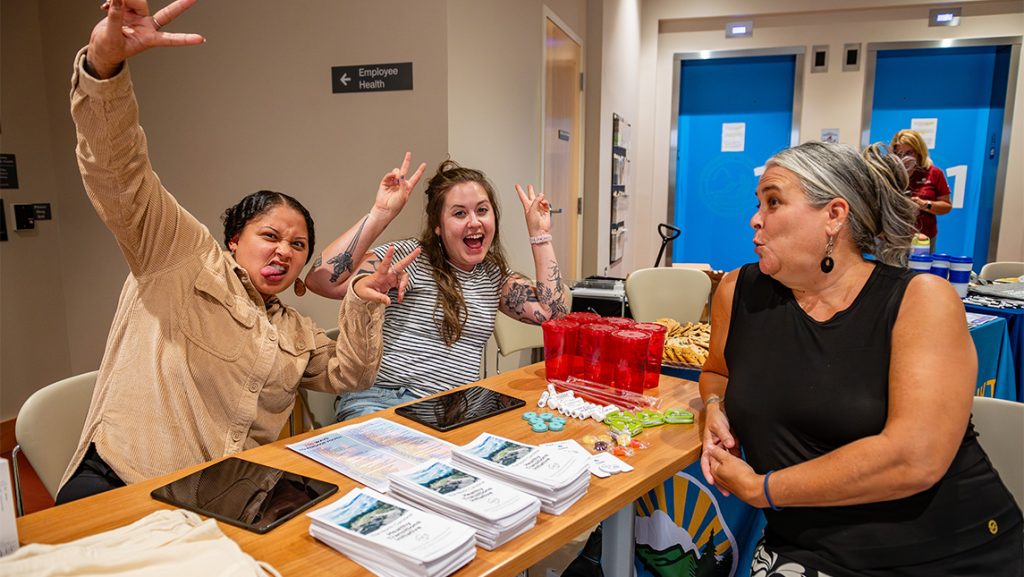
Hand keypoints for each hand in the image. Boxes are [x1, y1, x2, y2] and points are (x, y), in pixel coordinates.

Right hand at [87, 0, 203, 78]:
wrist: (100, 48)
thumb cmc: (109, 49)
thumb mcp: (111, 36)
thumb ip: (115, 18)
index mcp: (148, 39)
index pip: (170, 39)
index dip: (185, 39)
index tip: (200, 39)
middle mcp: (148, 27)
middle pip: (167, 14)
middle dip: (181, 5)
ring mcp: (140, 18)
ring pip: (139, 1)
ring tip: (108, 5)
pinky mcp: (129, 11)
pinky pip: (126, 0)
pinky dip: (115, 0)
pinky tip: (105, 6)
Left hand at [352, 244, 420, 304]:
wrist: (362, 291)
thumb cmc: (363, 290)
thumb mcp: (368, 295)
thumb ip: (378, 297)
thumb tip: (389, 301)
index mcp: (380, 274)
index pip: (385, 264)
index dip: (389, 256)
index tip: (392, 247)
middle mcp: (388, 274)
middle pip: (401, 265)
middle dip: (410, 257)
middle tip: (418, 250)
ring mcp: (392, 277)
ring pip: (404, 277)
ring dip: (404, 286)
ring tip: (400, 296)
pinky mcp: (394, 282)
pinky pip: (402, 285)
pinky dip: (402, 292)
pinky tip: (399, 298)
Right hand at [370, 152, 426, 223]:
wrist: (385, 209)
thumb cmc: (396, 205)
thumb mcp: (403, 195)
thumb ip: (403, 184)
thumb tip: (400, 174)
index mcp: (408, 187)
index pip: (415, 177)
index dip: (420, 170)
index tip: (424, 164)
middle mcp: (401, 183)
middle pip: (405, 170)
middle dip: (406, 161)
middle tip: (409, 153)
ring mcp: (393, 182)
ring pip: (396, 171)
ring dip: (397, 173)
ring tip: (396, 180)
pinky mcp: (385, 182)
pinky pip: (389, 175)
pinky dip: (390, 175)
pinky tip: (392, 178)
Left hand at [515, 184, 550, 236]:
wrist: (539, 231)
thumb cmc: (533, 224)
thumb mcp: (532, 210)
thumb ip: (536, 201)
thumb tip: (541, 195)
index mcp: (527, 206)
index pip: (522, 196)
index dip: (519, 190)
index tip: (517, 185)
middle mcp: (533, 207)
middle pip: (531, 196)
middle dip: (531, 191)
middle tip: (529, 186)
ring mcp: (539, 208)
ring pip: (541, 199)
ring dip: (542, 198)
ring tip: (542, 200)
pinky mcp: (546, 211)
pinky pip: (546, 204)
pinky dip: (546, 203)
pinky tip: (544, 204)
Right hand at [700, 404, 738, 493]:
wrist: (722, 410)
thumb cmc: (716, 417)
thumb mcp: (719, 425)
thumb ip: (725, 435)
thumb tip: (729, 445)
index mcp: (708, 446)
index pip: (706, 462)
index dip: (708, 472)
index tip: (711, 482)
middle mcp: (715, 450)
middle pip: (715, 468)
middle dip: (719, 481)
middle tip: (726, 492)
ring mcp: (723, 450)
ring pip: (725, 466)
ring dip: (728, 477)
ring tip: (735, 489)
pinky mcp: (731, 448)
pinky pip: (733, 458)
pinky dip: (737, 466)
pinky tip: (743, 474)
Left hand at [705, 445, 762, 505]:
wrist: (753, 490)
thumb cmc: (741, 475)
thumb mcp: (728, 459)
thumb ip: (717, 452)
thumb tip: (710, 448)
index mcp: (713, 470)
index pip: (712, 455)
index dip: (719, 447)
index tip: (726, 444)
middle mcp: (717, 477)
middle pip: (718, 461)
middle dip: (725, 454)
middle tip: (732, 450)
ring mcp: (725, 482)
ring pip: (726, 467)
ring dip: (731, 461)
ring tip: (738, 458)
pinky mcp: (733, 485)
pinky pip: (732, 473)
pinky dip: (735, 468)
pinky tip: (740, 466)